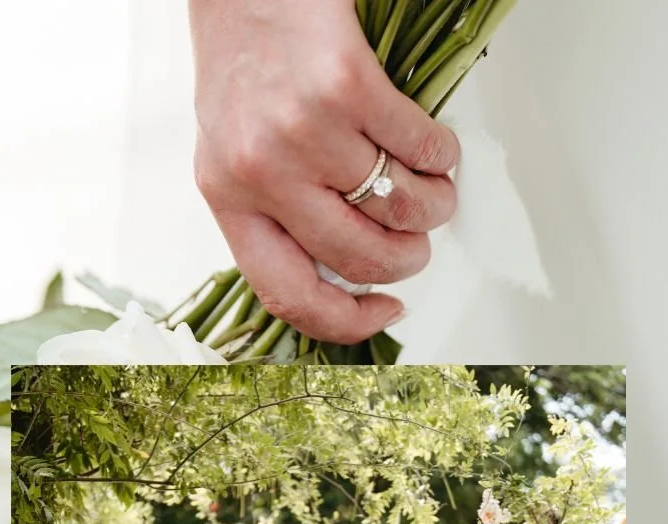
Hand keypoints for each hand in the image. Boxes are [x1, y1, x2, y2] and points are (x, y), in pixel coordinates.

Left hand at [188, 0, 459, 343]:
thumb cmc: (243, 57)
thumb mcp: (235, 150)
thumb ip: (275, 211)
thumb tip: (344, 269)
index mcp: (227, 198)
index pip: (288, 294)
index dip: (346, 321)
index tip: (383, 312)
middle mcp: (259, 173)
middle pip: (358, 258)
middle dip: (407, 261)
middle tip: (418, 245)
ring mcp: (302, 133)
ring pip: (396, 206)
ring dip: (433, 207)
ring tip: (434, 192)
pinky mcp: (344, 87)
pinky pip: (418, 147)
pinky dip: (440, 155)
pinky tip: (435, 148)